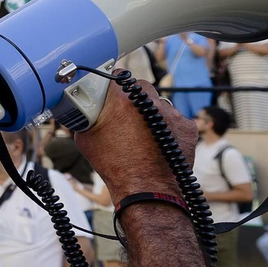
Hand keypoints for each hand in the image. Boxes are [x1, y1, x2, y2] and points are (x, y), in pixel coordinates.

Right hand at [73, 79, 195, 201]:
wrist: (146, 191)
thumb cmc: (114, 167)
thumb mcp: (85, 138)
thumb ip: (85, 116)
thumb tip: (81, 109)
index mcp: (120, 99)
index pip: (115, 75)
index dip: (111, 82)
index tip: (110, 88)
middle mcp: (147, 100)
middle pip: (139, 87)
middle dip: (132, 97)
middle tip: (124, 114)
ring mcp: (170, 112)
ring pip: (158, 102)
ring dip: (150, 112)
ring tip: (142, 133)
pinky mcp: (186, 125)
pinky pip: (174, 118)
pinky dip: (166, 127)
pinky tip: (157, 141)